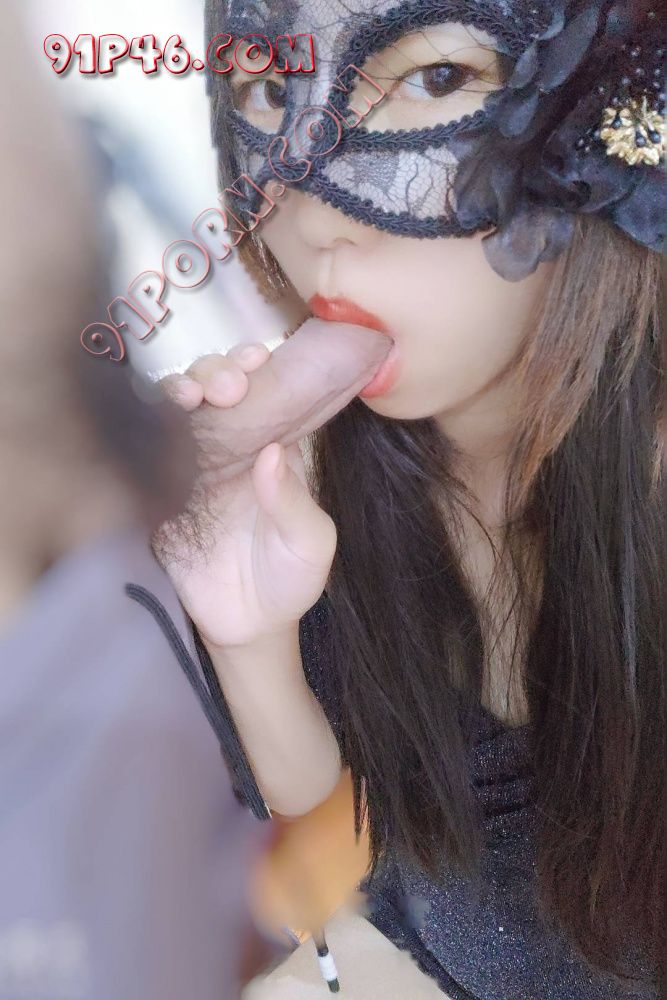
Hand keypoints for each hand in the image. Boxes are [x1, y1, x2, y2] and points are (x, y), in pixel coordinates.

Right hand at [154, 340, 337, 648]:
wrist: (245, 627)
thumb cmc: (289, 581)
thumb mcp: (310, 545)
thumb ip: (295, 504)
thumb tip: (273, 455)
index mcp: (277, 450)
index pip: (270, 393)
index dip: (261, 367)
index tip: (258, 360)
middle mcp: (234, 446)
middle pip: (221, 387)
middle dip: (221, 370)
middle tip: (230, 384)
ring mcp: (194, 462)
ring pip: (183, 405)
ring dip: (187, 386)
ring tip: (195, 393)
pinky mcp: (161, 485)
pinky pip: (150, 444)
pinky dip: (150, 422)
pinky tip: (160, 415)